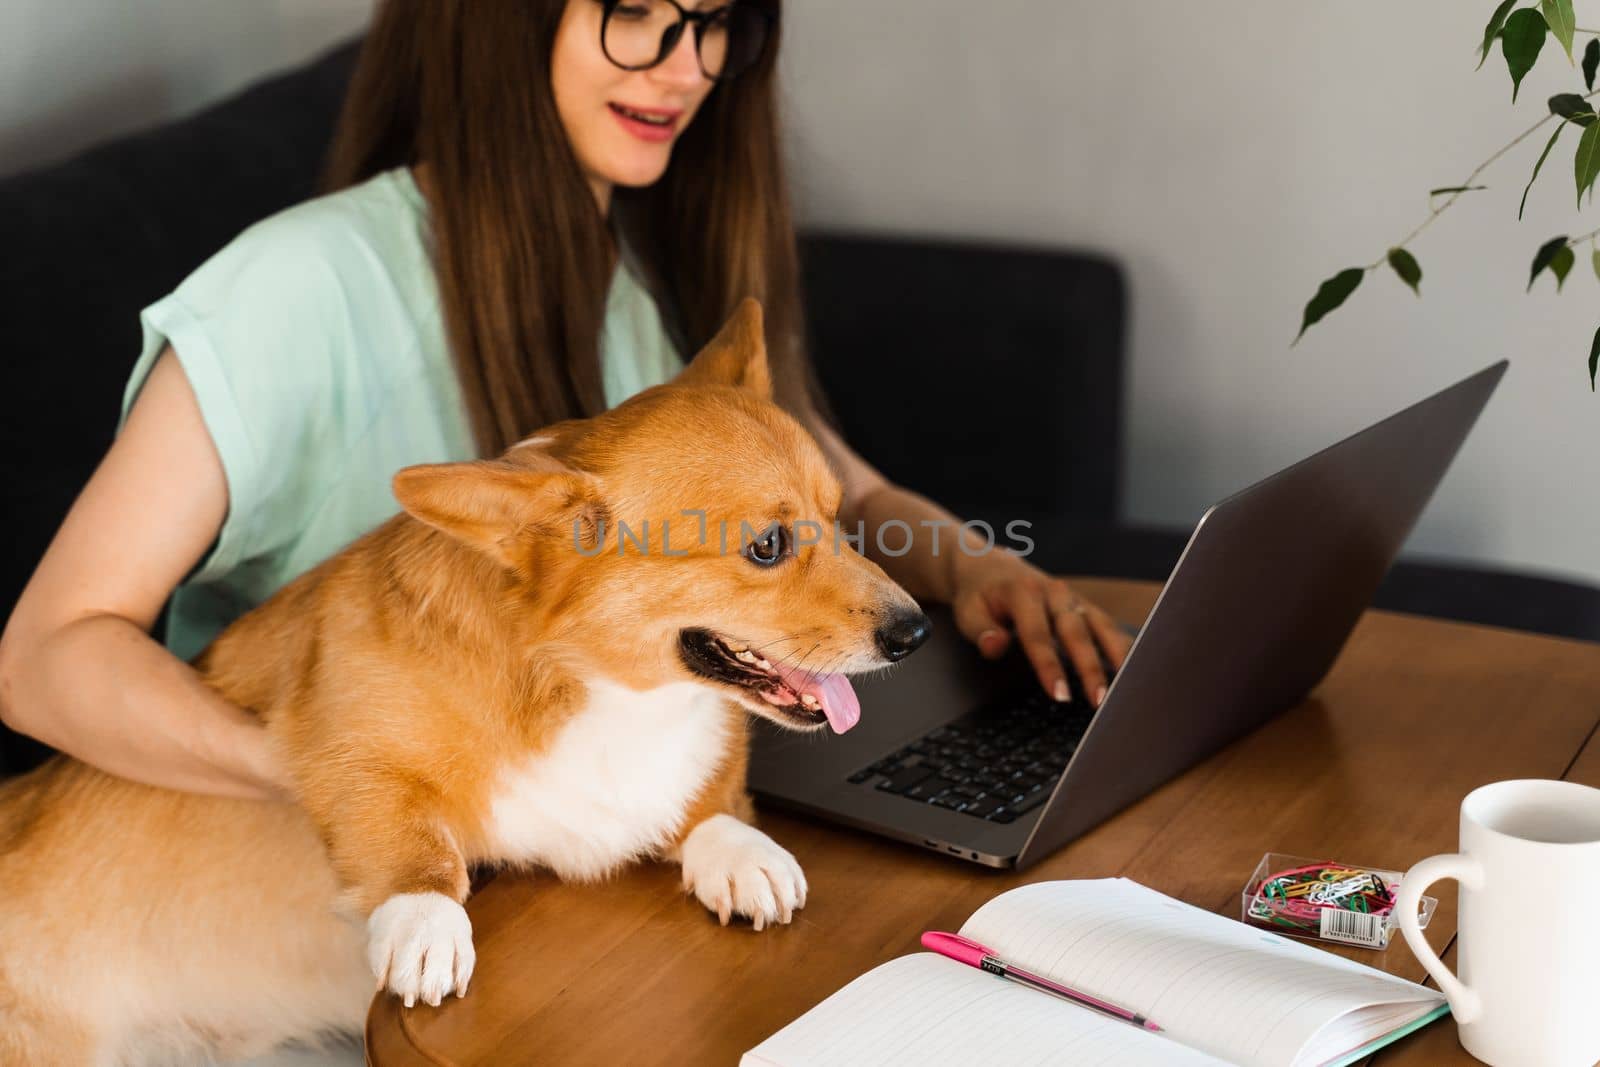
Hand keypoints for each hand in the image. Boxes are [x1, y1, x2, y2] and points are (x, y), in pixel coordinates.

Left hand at [948, 551, 1132, 706]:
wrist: (990, 568)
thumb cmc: (978, 596)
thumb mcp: (967, 612)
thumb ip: (981, 631)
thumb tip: (996, 646)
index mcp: (1023, 592)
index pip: (1038, 635)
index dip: (1050, 666)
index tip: (1060, 695)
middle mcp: (1054, 592)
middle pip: (1076, 632)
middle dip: (1089, 668)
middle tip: (1099, 701)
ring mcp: (1073, 598)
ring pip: (1101, 626)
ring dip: (1116, 657)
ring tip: (1128, 687)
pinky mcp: (1084, 606)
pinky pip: (1108, 626)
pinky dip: (1123, 646)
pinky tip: (1136, 669)